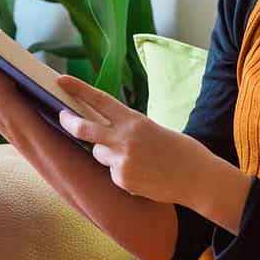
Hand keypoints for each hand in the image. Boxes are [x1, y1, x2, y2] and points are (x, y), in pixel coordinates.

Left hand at [55, 73, 212, 205]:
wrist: (198, 178)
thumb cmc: (180, 151)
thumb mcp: (153, 130)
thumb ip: (127, 129)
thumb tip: (104, 133)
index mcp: (134, 121)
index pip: (100, 100)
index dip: (78, 89)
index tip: (61, 79)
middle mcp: (124, 139)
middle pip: (84, 129)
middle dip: (68, 121)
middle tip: (61, 116)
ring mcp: (122, 161)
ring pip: (99, 154)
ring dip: (108, 154)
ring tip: (138, 159)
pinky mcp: (123, 180)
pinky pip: (112, 173)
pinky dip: (123, 174)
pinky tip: (144, 176)